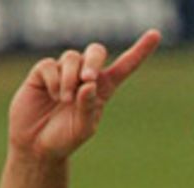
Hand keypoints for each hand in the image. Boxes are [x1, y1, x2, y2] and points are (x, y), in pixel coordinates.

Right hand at [7, 30, 160, 163]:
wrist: (37, 146)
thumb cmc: (64, 140)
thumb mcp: (82, 129)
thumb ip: (88, 108)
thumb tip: (89, 84)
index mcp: (102, 90)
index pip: (124, 67)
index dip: (139, 51)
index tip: (156, 35)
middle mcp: (84, 77)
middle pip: (96, 51)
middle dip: (94, 60)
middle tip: (89, 79)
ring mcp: (64, 72)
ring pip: (72, 57)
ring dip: (70, 77)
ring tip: (65, 99)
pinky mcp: (43, 72)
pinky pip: (51, 65)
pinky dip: (54, 80)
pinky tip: (53, 95)